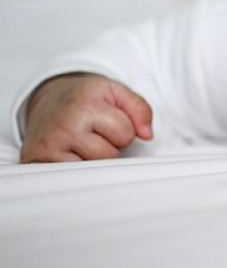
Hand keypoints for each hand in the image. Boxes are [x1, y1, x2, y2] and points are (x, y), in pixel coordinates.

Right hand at [20, 73, 152, 162]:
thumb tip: (147, 135)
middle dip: (110, 145)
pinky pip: (73, 176)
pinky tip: (71, 151)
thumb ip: (140, 108)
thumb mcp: (115, 91)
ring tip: (84, 140)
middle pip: (110, 155)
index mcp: (86, 107)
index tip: (110, 120)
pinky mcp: (38, 160)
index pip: (125, 133)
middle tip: (95, 131)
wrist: (47, 98)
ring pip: (93, 168)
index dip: (124, 129)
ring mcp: (49, 146)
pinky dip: (78, 166)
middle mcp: (65, 127)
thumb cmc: (85, 97)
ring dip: (95, 157)